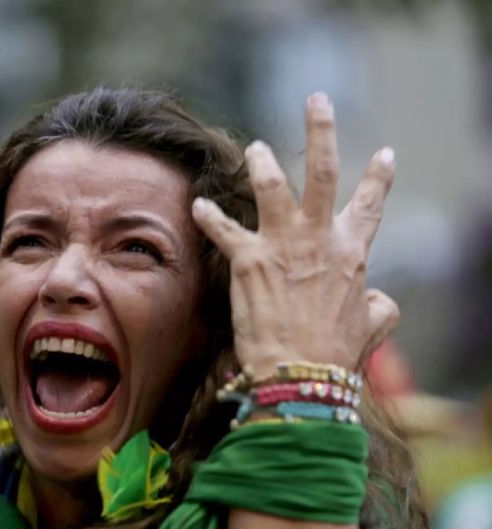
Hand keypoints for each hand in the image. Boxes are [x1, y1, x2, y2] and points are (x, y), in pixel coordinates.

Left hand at [192, 92, 398, 378]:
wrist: (302, 373)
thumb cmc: (335, 354)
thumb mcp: (373, 326)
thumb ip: (378, 305)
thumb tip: (379, 299)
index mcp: (351, 253)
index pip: (369, 205)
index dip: (378, 178)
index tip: (384, 153)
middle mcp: (318, 239)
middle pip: (324, 172)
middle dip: (322, 130)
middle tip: (317, 100)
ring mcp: (282, 245)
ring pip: (273, 186)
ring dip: (262, 163)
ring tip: (255, 147)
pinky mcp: (249, 260)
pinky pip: (224, 229)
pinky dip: (210, 216)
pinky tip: (198, 203)